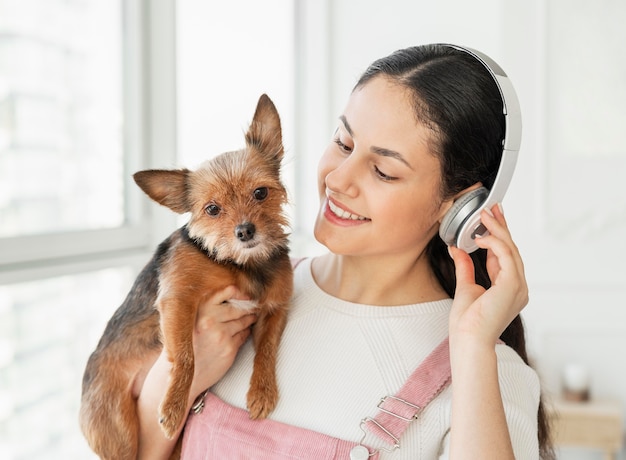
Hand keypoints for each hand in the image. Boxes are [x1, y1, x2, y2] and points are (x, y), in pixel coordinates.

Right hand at [188, 285, 256, 400]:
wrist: (178, 372)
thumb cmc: (185, 342)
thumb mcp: (188, 319)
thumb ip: (206, 306)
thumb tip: (233, 292)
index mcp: (199, 309)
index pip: (227, 292)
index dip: (239, 293)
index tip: (245, 295)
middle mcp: (209, 319)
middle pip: (238, 308)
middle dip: (248, 307)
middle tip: (254, 306)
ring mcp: (220, 334)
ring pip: (243, 321)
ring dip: (249, 319)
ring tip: (252, 317)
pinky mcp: (229, 349)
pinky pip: (243, 335)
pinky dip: (245, 332)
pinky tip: (243, 331)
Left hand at [448, 204, 527, 346]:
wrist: (468, 341)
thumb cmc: (467, 324)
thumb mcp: (465, 288)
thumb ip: (465, 267)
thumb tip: (458, 249)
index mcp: (509, 288)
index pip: (505, 255)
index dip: (498, 235)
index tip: (491, 218)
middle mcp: (518, 286)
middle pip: (511, 249)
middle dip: (501, 226)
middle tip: (492, 208)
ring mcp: (518, 286)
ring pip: (511, 249)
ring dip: (497, 230)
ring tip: (484, 215)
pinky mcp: (512, 286)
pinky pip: (507, 256)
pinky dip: (494, 243)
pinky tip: (481, 236)